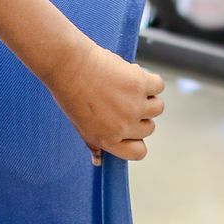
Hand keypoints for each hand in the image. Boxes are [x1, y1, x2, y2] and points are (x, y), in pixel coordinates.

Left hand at [42, 41, 164, 163]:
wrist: (64, 62)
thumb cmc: (68, 90)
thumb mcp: (77, 122)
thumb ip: (92, 140)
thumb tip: (98, 160)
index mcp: (107, 139)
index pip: (138, 152)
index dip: (136, 139)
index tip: (129, 126)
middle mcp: (123, 126)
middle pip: (149, 128)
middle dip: (138, 114)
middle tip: (119, 98)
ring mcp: (134, 106)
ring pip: (157, 107)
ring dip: (146, 96)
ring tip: (124, 85)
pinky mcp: (139, 84)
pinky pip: (158, 85)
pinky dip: (149, 78)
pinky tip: (131, 72)